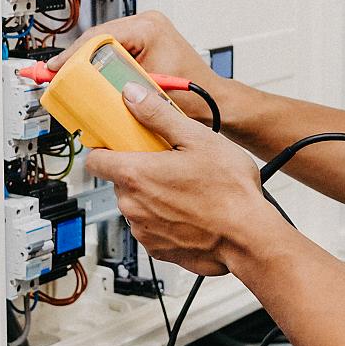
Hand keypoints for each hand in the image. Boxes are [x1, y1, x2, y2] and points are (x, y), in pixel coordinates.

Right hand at [49, 11, 227, 122]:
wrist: (212, 101)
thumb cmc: (194, 96)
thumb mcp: (148, 93)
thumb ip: (115, 89)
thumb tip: (82, 90)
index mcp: (148, 27)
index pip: (100, 36)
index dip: (74, 55)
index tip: (56, 69)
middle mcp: (146, 24)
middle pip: (97, 39)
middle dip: (75, 59)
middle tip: (53, 75)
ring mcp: (145, 32)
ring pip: (102, 45)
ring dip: (84, 63)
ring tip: (64, 78)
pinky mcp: (143, 43)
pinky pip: (112, 51)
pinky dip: (97, 66)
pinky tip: (84, 78)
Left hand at [86, 82, 277, 276]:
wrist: (250, 238)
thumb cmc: (229, 192)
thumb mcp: (197, 139)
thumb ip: (158, 115)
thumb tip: (133, 96)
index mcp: (135, 176)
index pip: (94, 160)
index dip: (105, 149)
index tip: (120, 143)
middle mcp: (132, 206)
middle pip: (120, 180)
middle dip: (139, 169)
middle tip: (169, 162)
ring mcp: (144, 231)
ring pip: (136, 204)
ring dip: (152, 195)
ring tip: (185, 187)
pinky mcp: (157, 249)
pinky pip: (151, 227)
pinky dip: (164, 218)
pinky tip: (189, 210)